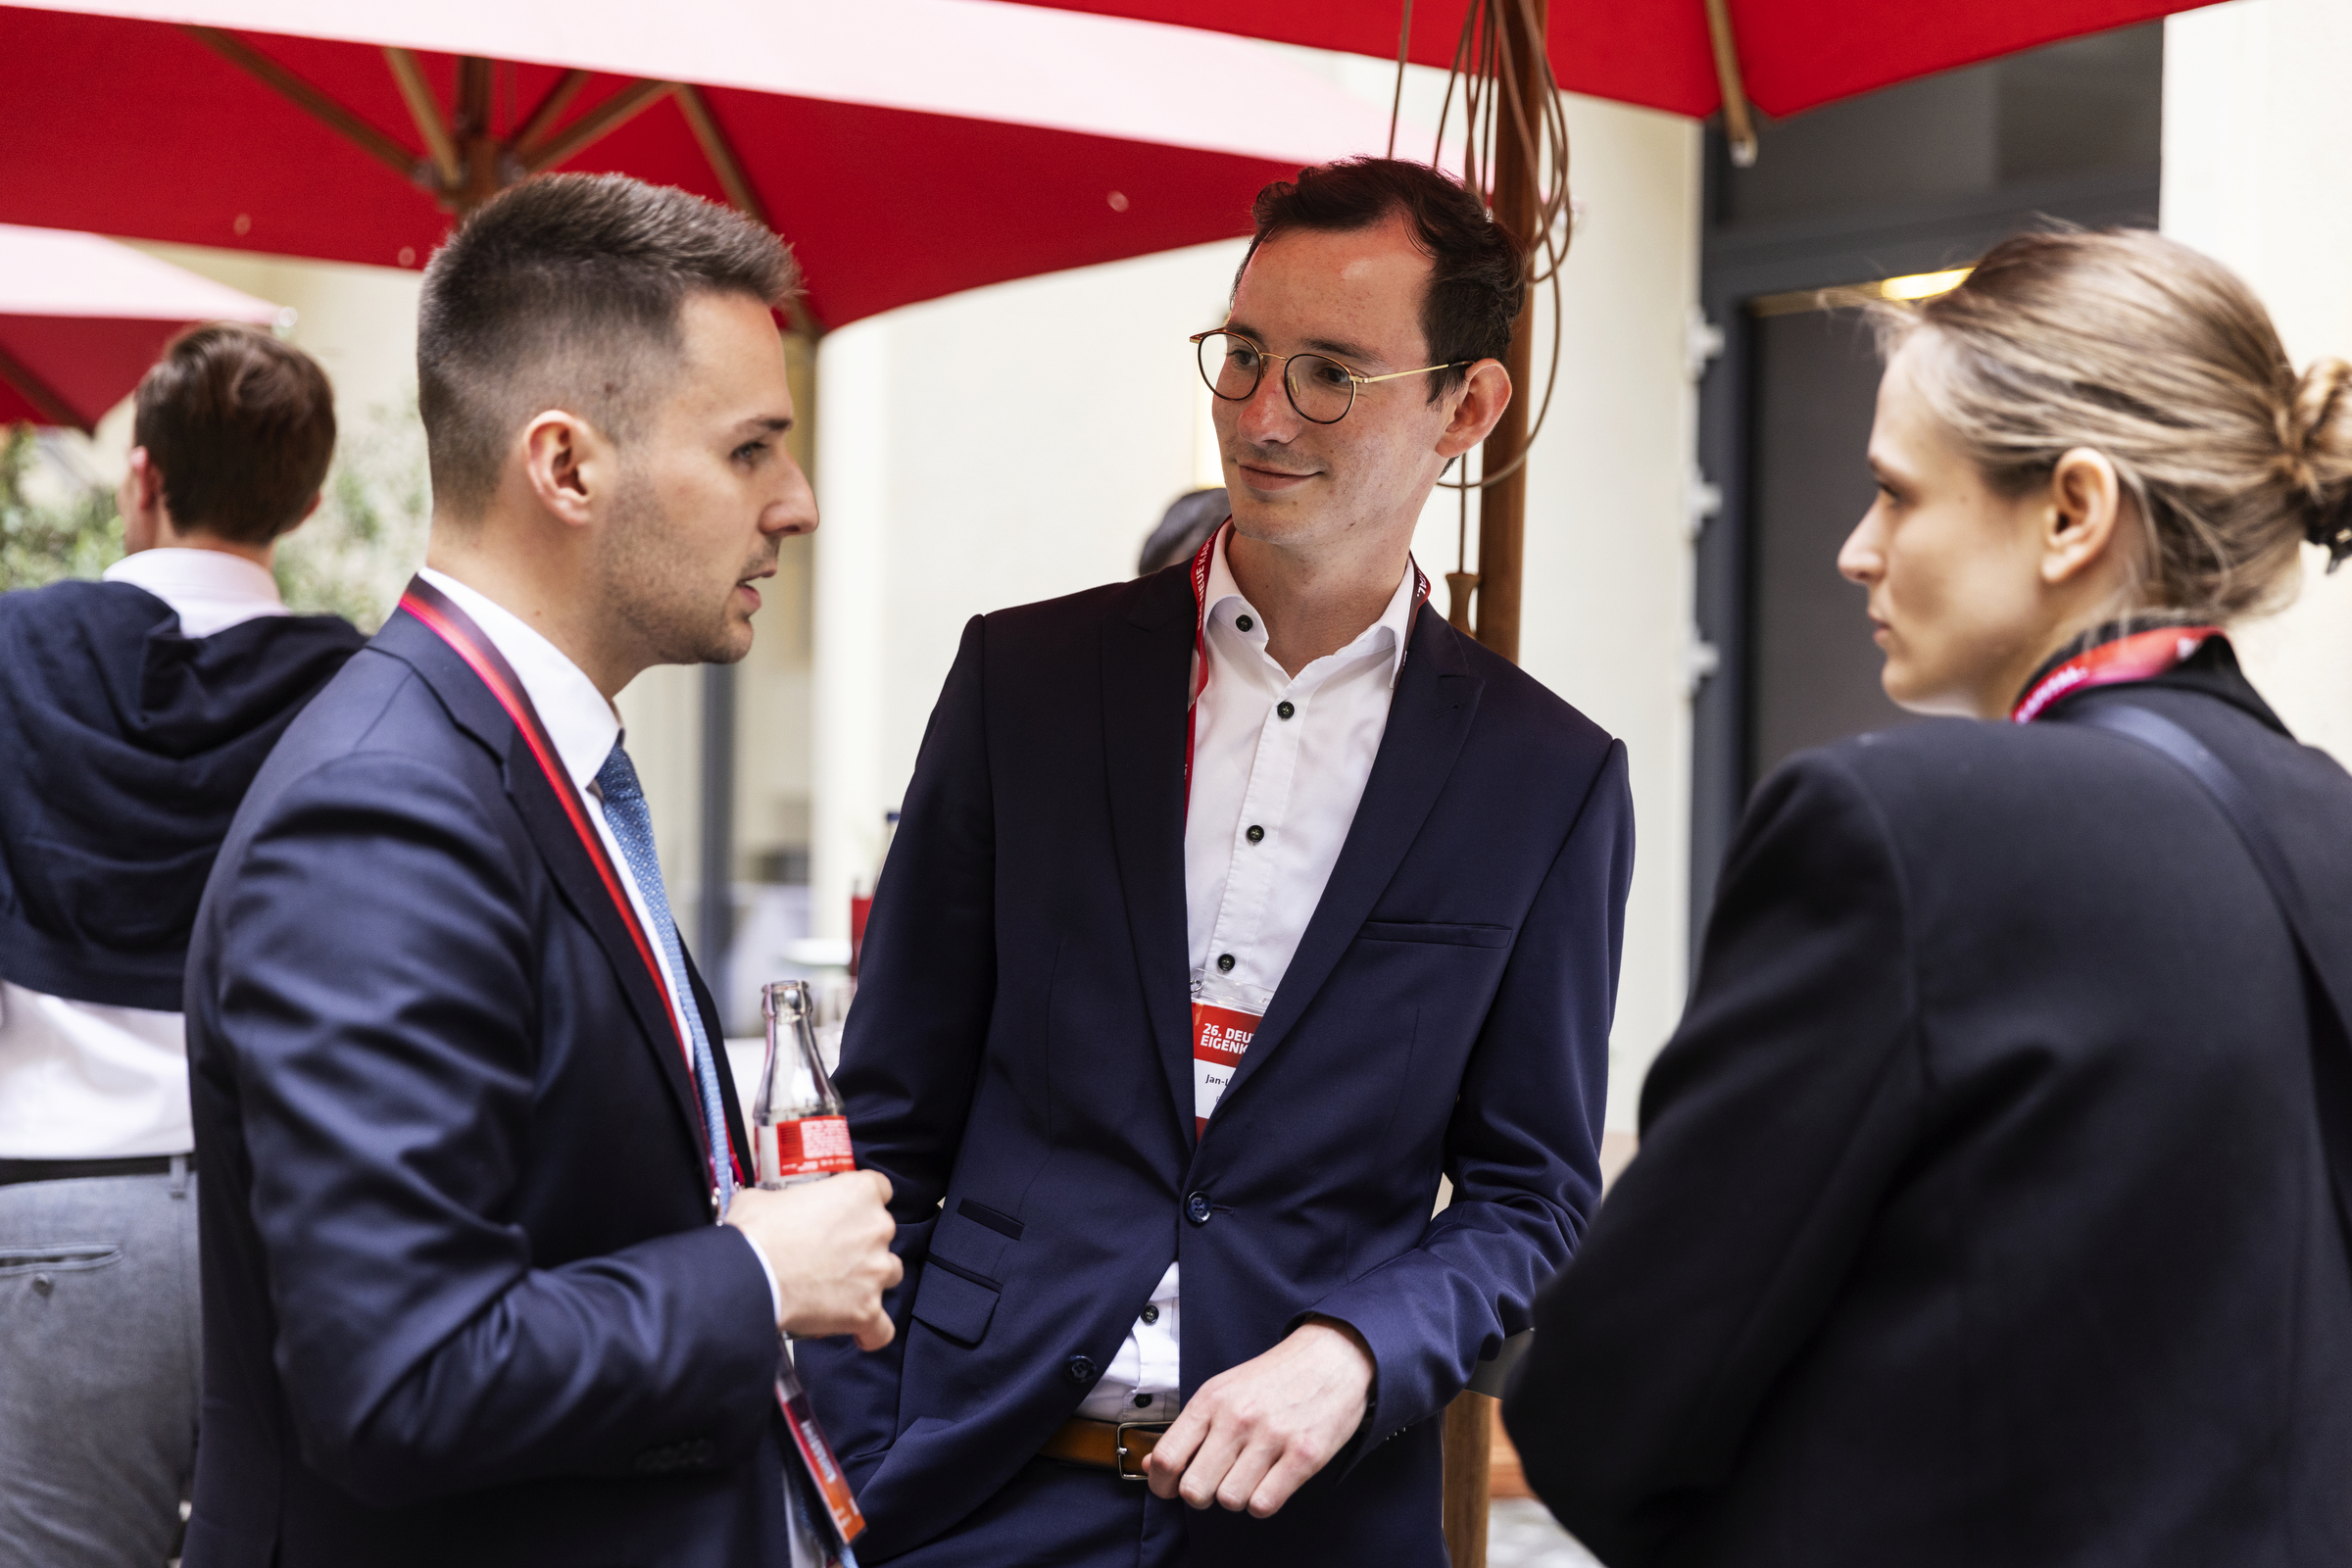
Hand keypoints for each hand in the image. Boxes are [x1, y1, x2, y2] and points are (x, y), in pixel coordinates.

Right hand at [724, 1171, 901, 1348]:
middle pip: (883, 1234)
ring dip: (869, 1281)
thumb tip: (773, 1212)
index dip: (861, 1205)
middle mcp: (877, 1228)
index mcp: (859, 1192)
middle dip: (861, 1244)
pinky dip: (871, 1331)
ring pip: (888, 1275)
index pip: (879, 1190)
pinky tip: (858, 1331)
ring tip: (838, 1290)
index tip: (846, 1216)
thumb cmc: (756, 1233)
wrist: (749, 1276)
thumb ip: (785, 1200)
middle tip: (829, 1255)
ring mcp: (876, 1271)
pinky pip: (882, 1327)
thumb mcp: (764, 1197)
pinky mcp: (867, 1309)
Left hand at [1144, 1317, 1373, 1517]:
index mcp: (1211, 1400)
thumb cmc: (1274, 1378)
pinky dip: (1263, 1502)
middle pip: (1195, 1490)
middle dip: (1203, 1495)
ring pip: (1230, 1501)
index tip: (1170, 1488)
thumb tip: (1150, 1467)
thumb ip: (1188, 1430)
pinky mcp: (1304, 1455)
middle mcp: (1237, 1418)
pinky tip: (1270, 1482)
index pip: (1166, 1457)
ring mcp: (1272, 1436)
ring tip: (1250, 1476)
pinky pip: (1264, 1505)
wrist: (1332, 1356)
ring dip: (1237, 1497)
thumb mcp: (1223, 1391)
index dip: (1161, 1484)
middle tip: (1218, 1481)